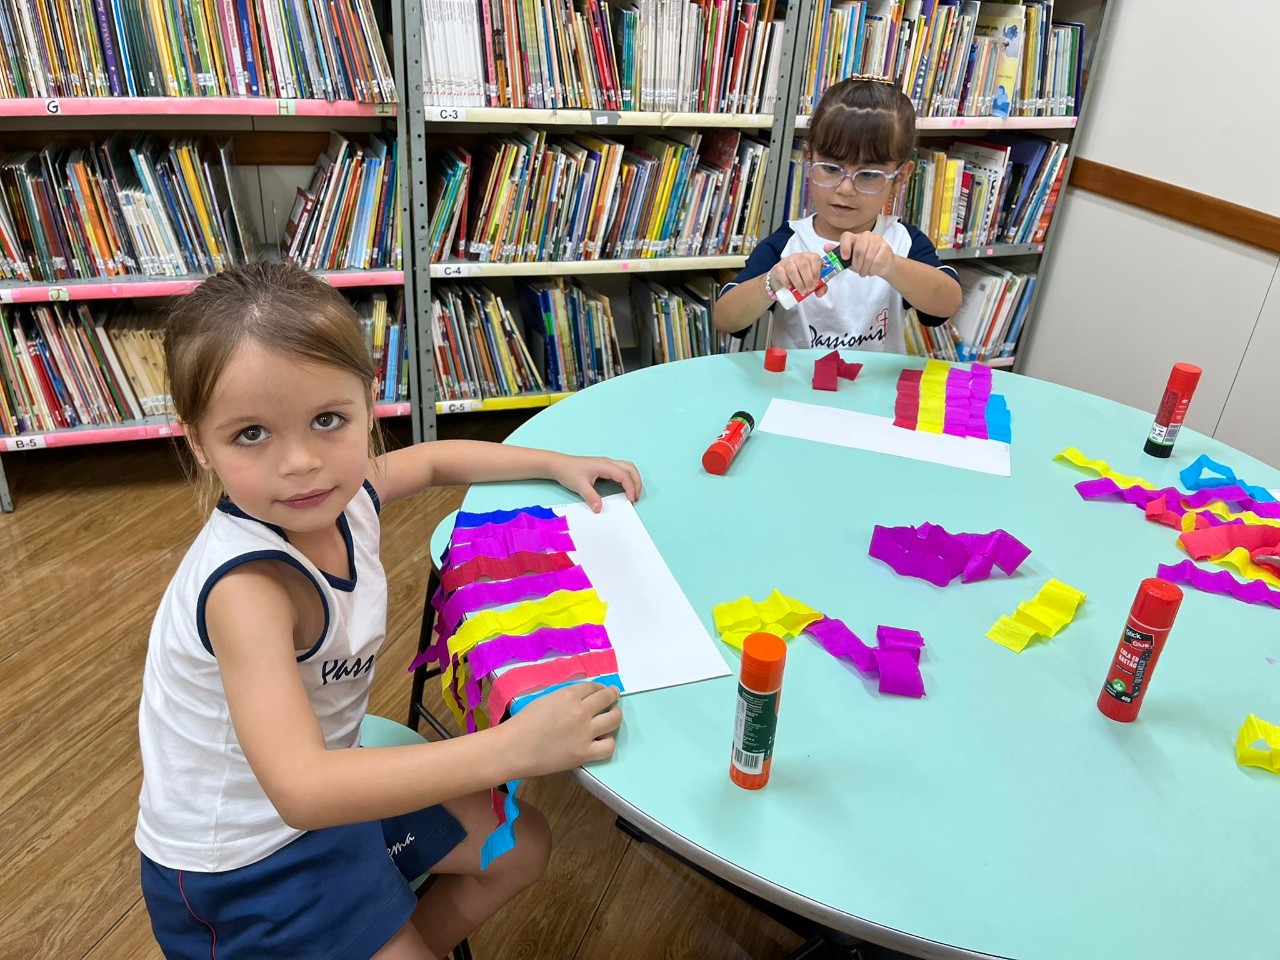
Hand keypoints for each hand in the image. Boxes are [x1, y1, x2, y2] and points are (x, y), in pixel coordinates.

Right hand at [505, 682, 622, 776]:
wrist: (512, 748)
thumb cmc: (522, 723)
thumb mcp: (544, 699)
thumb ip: (564, 697)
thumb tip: (580, 697)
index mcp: (568, 695)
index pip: (593, 687)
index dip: (600, 688)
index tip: (602, 691)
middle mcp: (580, 711)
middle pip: (607, 698)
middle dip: (612, 696)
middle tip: (613, 698)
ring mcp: (585, 733)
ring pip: (614, 719)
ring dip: (615, 716)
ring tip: (612, 718)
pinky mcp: (584, 753)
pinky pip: (608, 746)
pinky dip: (608, 742)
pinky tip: (602, 741)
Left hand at [551, 453, 641, 512]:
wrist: (558, 464)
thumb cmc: (568, 472)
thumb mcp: (579, 486)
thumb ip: (591, 497)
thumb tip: (599, 509)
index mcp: (604, 465)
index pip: (624, 475)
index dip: (630, 487)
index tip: (631, 500)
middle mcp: (608, 462)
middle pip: (630, 468)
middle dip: (637, 483)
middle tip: (636, 497)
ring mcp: (606, 463)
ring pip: (627, 467)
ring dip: (633, 479)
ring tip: (633, 493)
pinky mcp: (604, 466)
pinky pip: (621, 470)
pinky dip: (627, 478)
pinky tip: (625, 488)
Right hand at [769, 251, 829, 298]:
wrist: (783, 281)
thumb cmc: (800, 279)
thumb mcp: (812, 282)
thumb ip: (820, 287)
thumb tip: (820, 293)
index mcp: (809, 257)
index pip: (815, 259)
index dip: (816, 272)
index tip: (816, 282)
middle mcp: (798, 257)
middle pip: (804, 264)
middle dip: (808, 279)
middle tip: (809, 289)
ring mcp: (787, 261)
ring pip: (792, 269)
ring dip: (798, 283)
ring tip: (801, 291)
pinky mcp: (777, 267)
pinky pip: (781, 273)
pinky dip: (786, 282)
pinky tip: (790, 287)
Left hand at [833, 232, 895, 278]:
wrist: (882, 264)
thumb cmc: (863, 261)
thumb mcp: (848, 260)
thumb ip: (837, 254)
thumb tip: (826, 247)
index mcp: (854, 237)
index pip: (846, 236)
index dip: (844, 247)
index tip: (845, 258)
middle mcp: (866, 235)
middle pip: (859, 250)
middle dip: (857, 264)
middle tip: (858, 271)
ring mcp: (877, 240)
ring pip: (868, 257)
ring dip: (865, 269)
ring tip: (865, 272)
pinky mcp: (886, 247)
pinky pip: (877, 261)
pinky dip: (873, 270)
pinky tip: (872, 270)